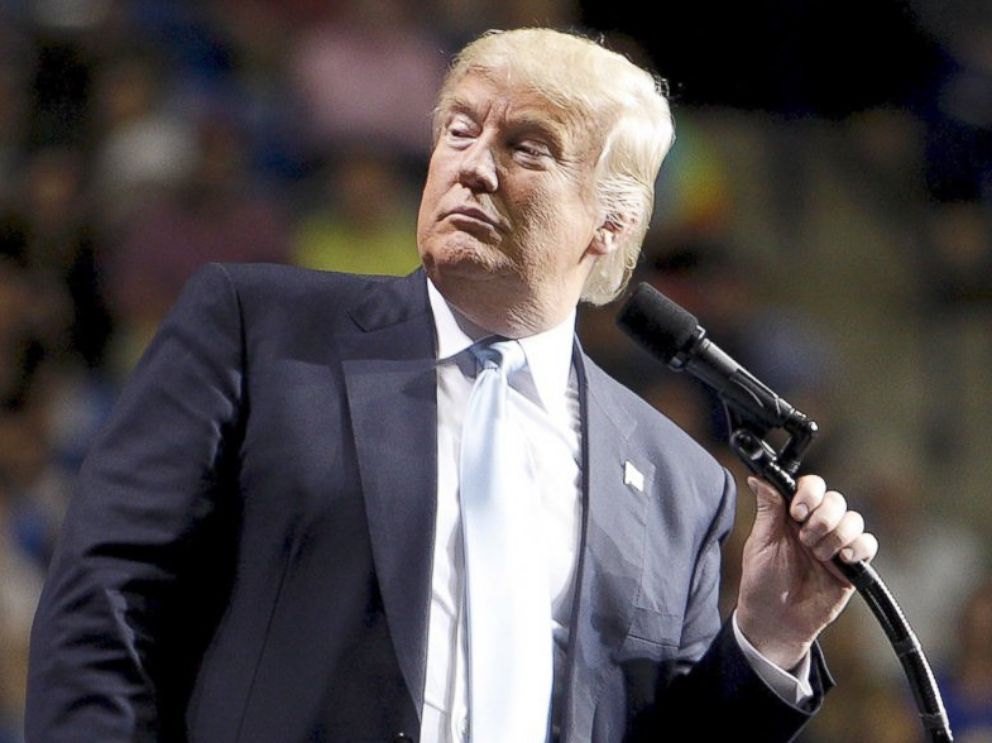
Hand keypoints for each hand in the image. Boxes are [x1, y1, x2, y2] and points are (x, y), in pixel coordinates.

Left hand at [735, 475, 877, 669]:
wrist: (776, 620)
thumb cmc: (763, 582)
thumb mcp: (761, 543)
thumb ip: (768, 509)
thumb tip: (758, 477)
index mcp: (792, 515)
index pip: (811, 486)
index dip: (809, 492)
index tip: (798, 511)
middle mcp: (816, 525)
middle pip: (835, 500)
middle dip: (822, 517)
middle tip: (805, 538)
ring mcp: (835, 544)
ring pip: (853, 520)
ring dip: (836, 535)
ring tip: (818, 555)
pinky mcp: (852, 566)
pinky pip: (867, 544)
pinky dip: (858, 548)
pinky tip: (842, 560)